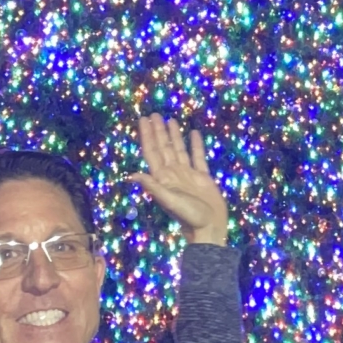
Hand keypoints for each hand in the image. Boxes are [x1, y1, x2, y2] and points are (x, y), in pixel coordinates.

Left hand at [134, 114, 228, 245]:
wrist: (210, 228)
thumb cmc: (189, 216)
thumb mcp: (169, 201)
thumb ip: (153, 187)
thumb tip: (132, 175)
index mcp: (163, 178)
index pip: (152, 152)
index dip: (147, 135)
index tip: (143, 120)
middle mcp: (173, 173)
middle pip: (163, 147)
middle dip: (158, 131)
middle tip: (153, 114)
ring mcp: (188, 174)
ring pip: (178, 149)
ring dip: (173, 135)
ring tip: (169, 120)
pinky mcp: (203, 177)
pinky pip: (198, 157)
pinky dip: (195, 145)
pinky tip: (193, 133)